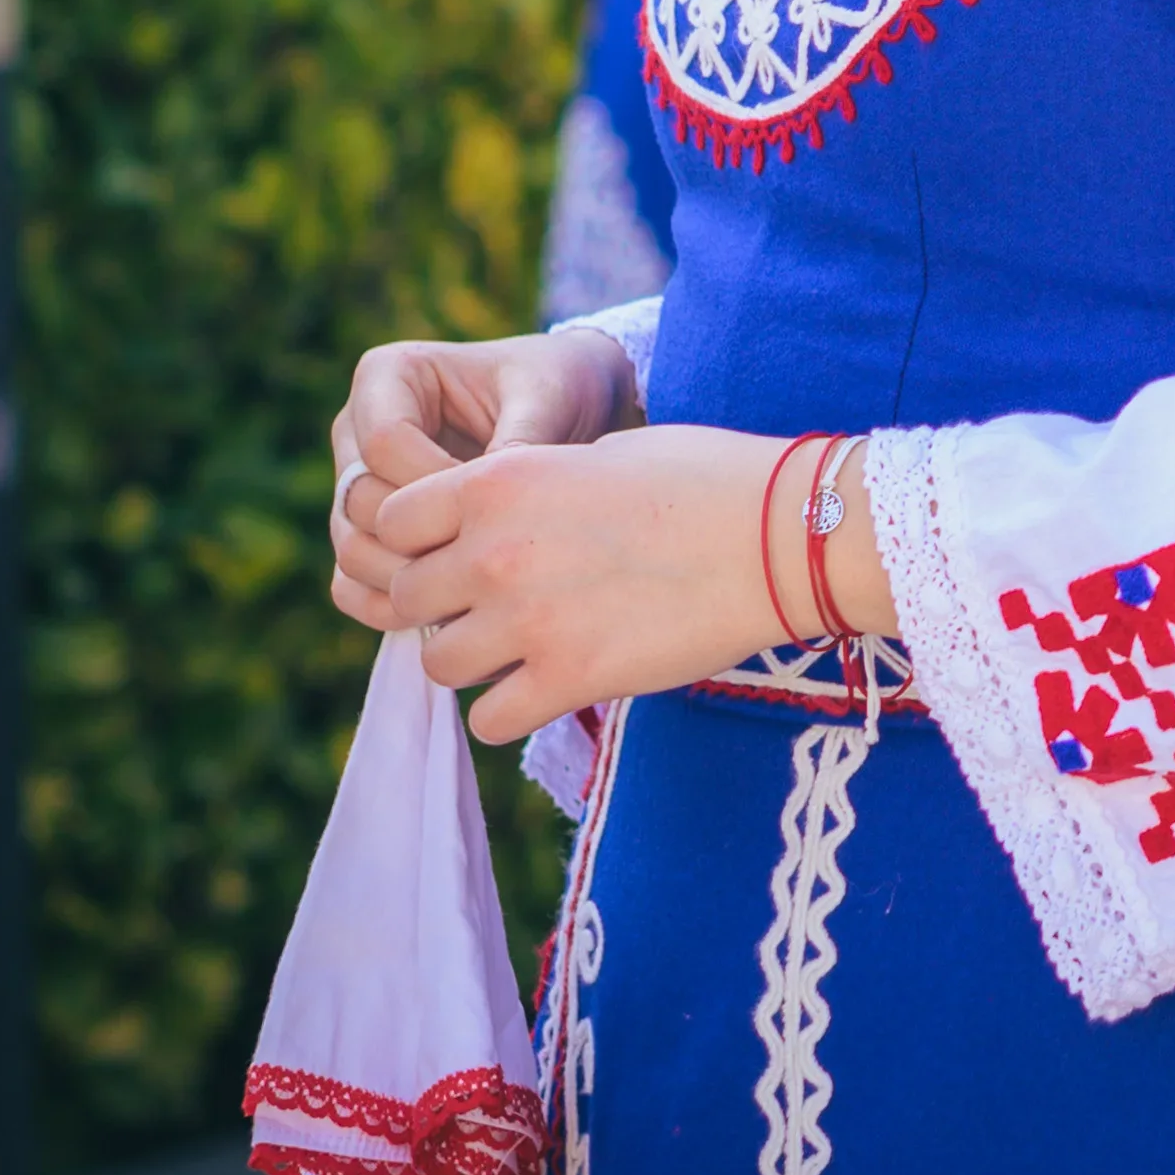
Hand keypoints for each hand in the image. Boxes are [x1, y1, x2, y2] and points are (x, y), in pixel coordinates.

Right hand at [324, 328, 642, 612]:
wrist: (572, 411)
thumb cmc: (558, 387)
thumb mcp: (550, 395)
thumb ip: (520, 439)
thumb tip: (489, 512)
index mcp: (389, 376)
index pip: (384, 444)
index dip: (437, 485)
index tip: (498, 504)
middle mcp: (357, 431)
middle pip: (357, 502)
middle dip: (421, 540)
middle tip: (485, 565)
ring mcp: (356, 488)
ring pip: (350, 548)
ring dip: (404, 582)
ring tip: (474, 597)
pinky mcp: (368, 536)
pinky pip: (351, 586)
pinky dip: (388, 608)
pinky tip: (447, 620)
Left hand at [339, 421, 895, 746]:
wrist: (781, 536)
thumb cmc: (705, 479)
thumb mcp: (596, 454)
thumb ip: (526, 486)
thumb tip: (493, 517)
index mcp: (499, 481)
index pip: (392, 521)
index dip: (420, 538)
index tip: (456, 548)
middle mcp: (495, 551)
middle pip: (409, 598)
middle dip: (443, 604)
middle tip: (490, 605)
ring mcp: (528, 621)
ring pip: (439, 665)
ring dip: (470, 660)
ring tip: (518, 649)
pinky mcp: (569, 680)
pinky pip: (488, 721)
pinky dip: (508, 711)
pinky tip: (544, 689)